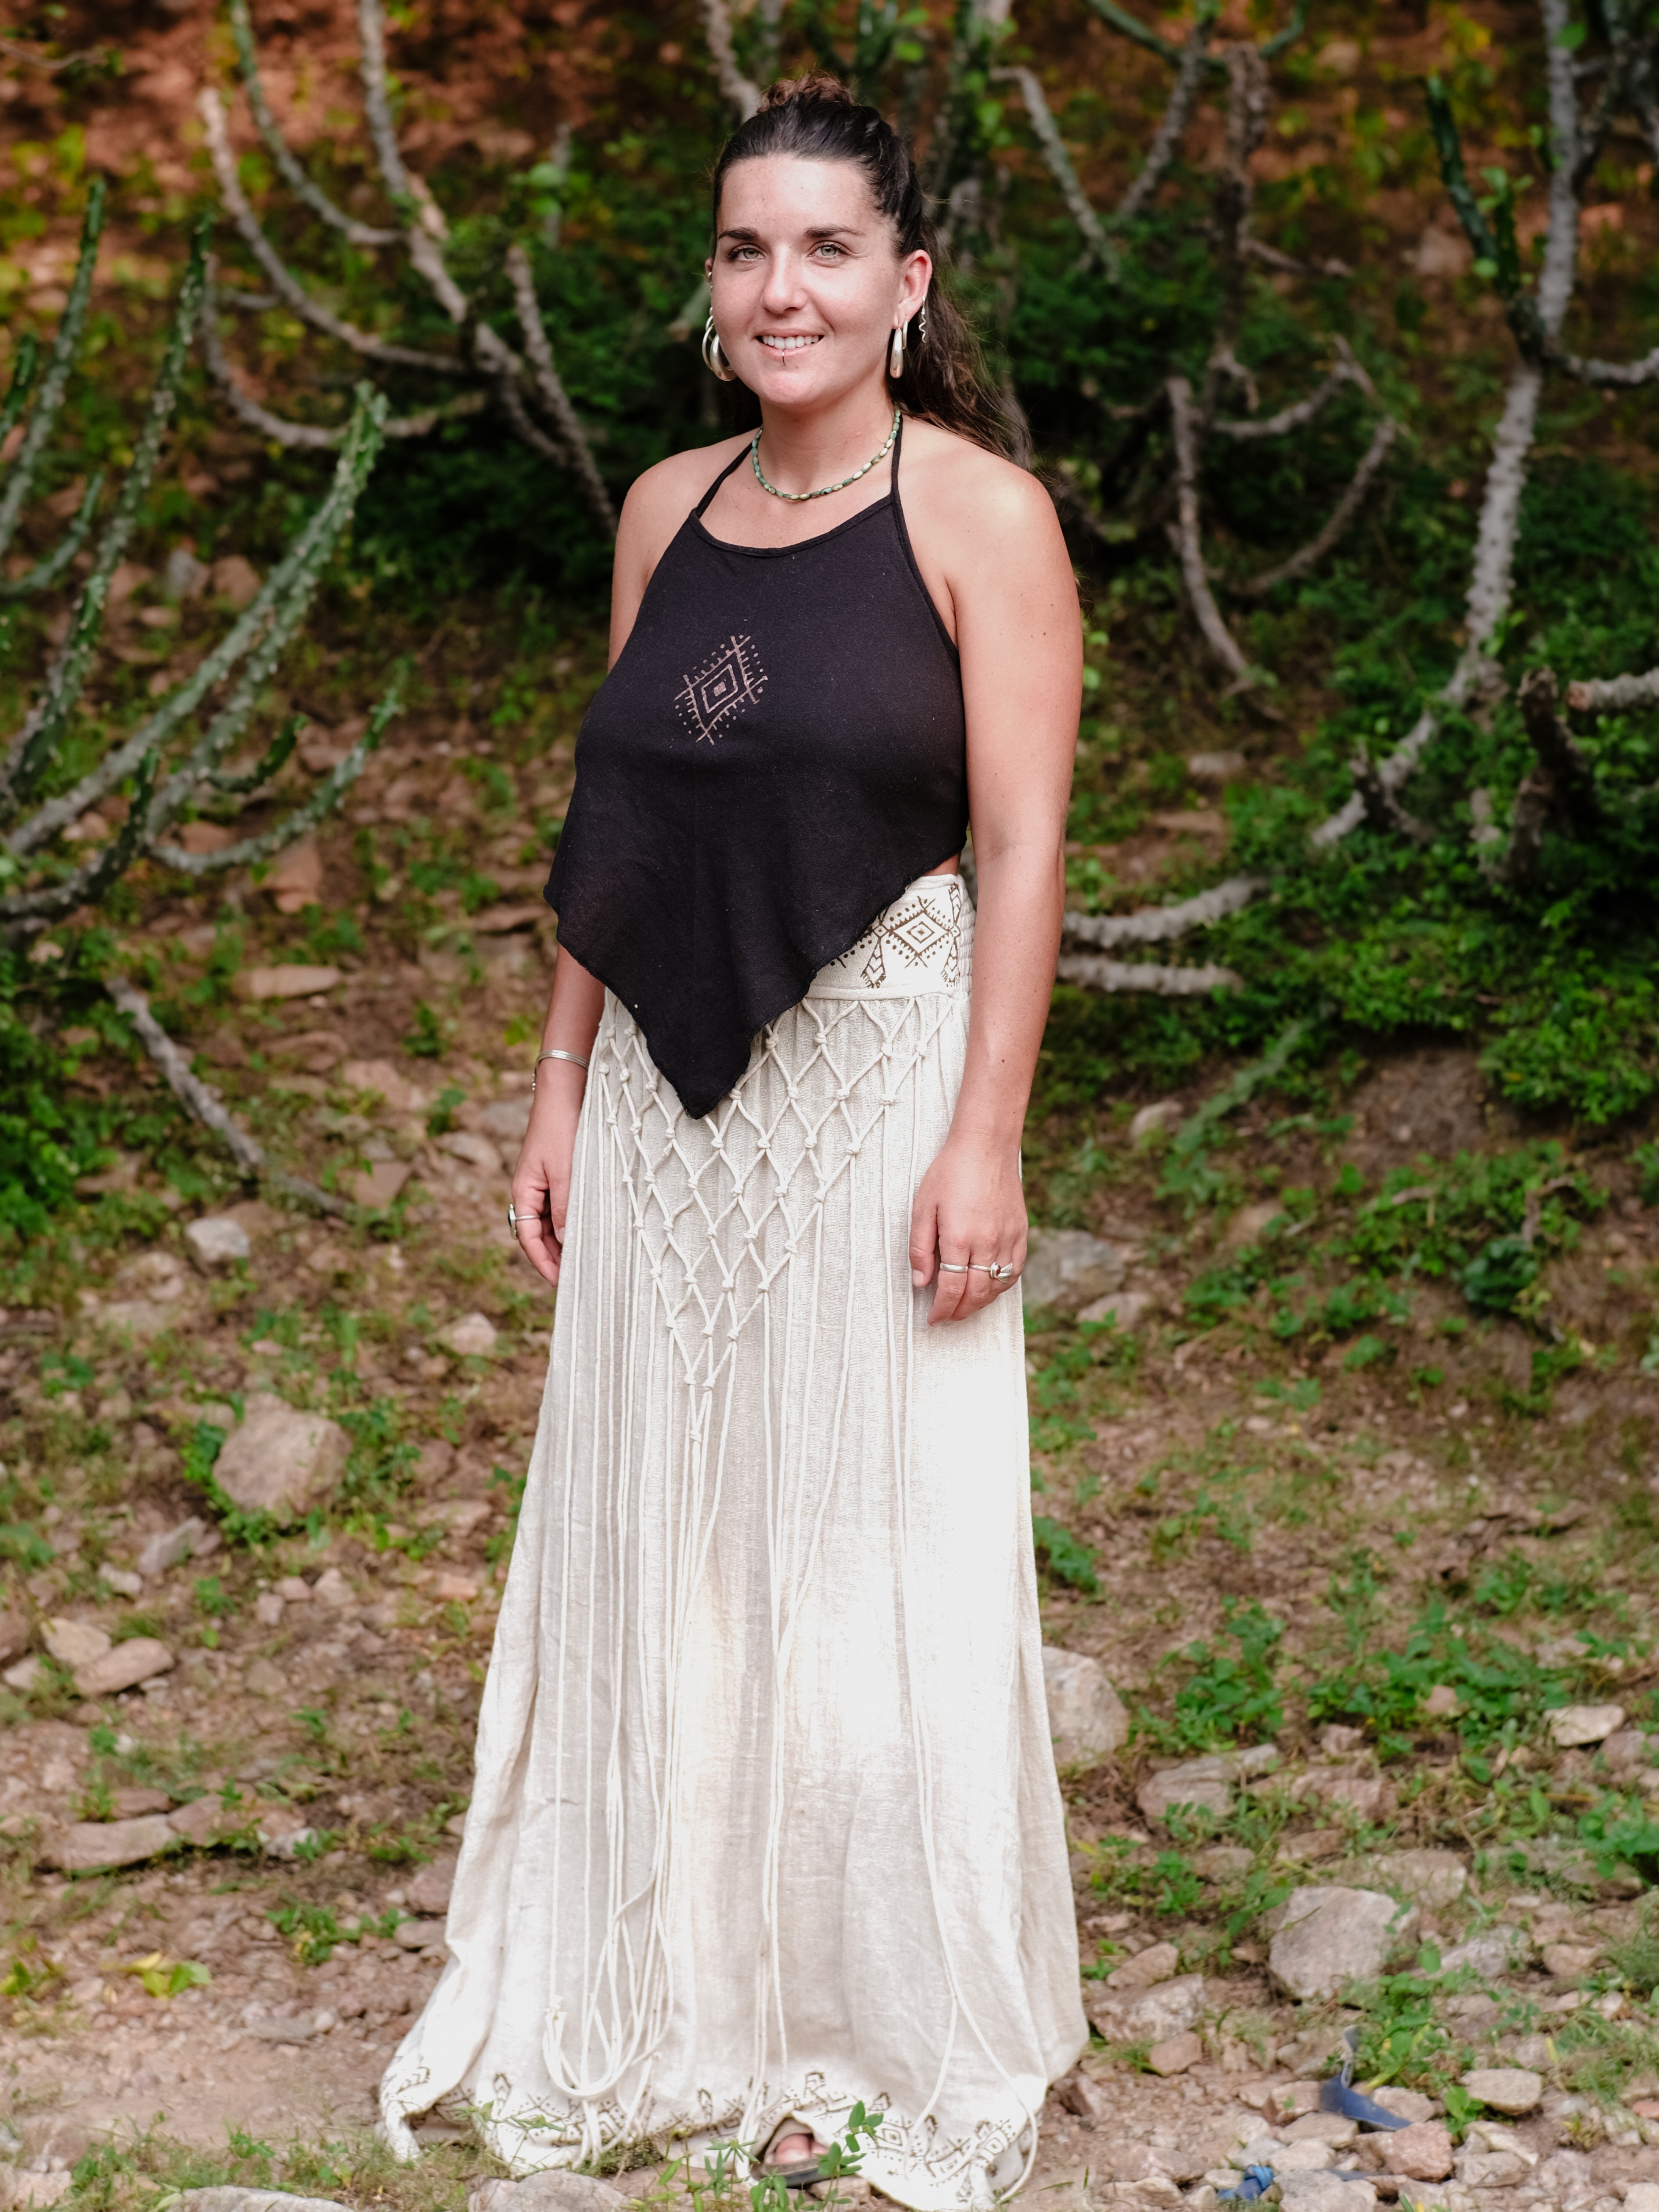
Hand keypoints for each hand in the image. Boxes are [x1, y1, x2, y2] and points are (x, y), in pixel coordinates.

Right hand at [509, 1063, 585, 1287]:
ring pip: (552, 1223)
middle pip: (539, 1235)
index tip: (561, 1284)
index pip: (529, 1239)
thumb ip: (565, 1208)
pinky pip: (562, 1208)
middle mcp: (531, 1191)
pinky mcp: (558, 1175)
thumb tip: (567, 1244)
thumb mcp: (565, 1172)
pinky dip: (573, 1222)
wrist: (565, 1092)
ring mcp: (544, 1183)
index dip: (543, 1263)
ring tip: (586, 1262)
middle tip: (578, 1281)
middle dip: (555, 1259)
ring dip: (566, 1242)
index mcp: (524, 1192)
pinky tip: (589, 1231)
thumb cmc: (561, 1128)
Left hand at [908, 1131, 1026, 1325]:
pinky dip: (1001, 1286)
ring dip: (980, 1303)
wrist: (986, 1146)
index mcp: (959, 1238)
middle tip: (946, 1317)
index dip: (941, 1309)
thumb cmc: (950, 1172)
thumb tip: (921, 1282)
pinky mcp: (1021, 1233)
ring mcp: (1008, 1239)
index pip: (951, 1288)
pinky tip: (989, 1288)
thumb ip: (920, 1248)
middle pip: (976, 1294)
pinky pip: (1015, 1271)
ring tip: (964, 1307)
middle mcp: (987, 1243)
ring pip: (997, 1287)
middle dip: (959, 1312)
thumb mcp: (923, 1207)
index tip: (933, 1318)